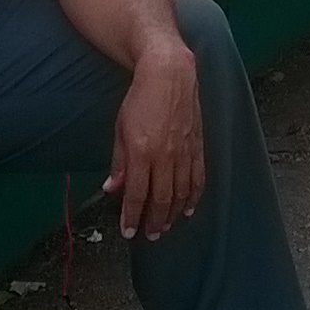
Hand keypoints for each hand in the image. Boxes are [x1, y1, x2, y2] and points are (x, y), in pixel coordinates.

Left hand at [104, 42, 202, 239]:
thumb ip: (118, 161)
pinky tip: (189, 208)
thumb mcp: (120, 128)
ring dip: (174, 214)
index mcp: (141, 152)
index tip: (128, 231)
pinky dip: (194, 196)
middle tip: (150, 235)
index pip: (135, 194)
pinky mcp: (197, 145)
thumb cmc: (140, 98)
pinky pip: (197, 177)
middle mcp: (164, 156)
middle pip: (161, 199)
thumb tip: (111, 188)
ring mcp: (183, 152)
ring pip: (181, 192)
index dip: (131, 216)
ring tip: (167, 226)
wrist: (169, 73)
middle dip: (154, 221)